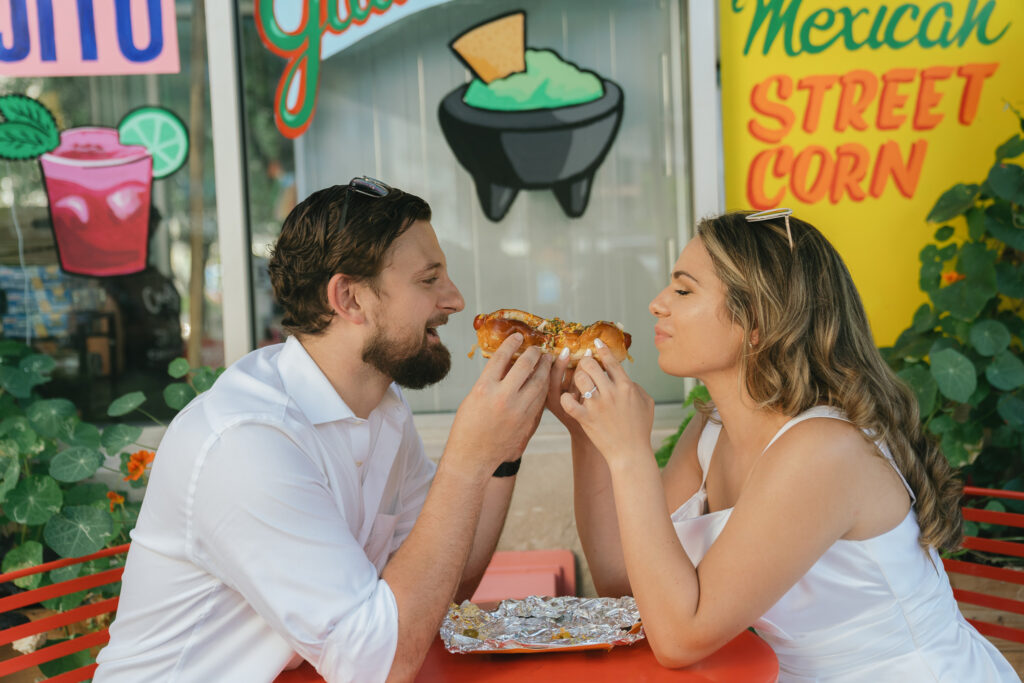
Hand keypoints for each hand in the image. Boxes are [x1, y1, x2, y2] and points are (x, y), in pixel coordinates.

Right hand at [447, 333, 552, 473]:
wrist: (473, 457)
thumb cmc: (468, 426)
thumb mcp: (473, 398)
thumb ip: (491, 381)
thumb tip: (509, 363)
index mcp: (484, 388)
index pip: (502, 357)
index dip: (512, 343)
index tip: (518, 336)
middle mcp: (502, 397)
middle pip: (525, 366)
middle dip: (534, 353)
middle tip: (537, 348)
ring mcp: (518, 411)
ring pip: (539, 382)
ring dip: (545, 369)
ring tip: (547, 360)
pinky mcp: (528, 423)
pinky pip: (541, 400)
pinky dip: (544, 387)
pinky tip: (546, 381)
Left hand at [560, 340, 653, 465]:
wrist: (631, 453)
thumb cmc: (640, 429)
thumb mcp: (646, 403)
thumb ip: (636, 387)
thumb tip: (625, 378)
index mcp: (626, 386)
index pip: (611, 361)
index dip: (601, 349)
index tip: (595, 342)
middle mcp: (611, 393)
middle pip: (591, 365)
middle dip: (585, 362)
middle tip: (585, 366)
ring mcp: (597, 405)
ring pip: (579, 379)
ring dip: (576, 378)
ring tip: (579, 383)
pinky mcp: (586, 418)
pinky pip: (570, 402)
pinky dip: (567, 398)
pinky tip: (569, 398)